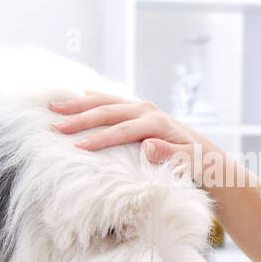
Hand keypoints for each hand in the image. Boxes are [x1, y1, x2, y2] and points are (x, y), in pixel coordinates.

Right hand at [48, 90, 214, 179]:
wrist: (205, 154)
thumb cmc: (197, 163)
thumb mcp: (191, 163)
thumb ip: (171, 155)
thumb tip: (147, 146)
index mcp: (157, 124)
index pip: (122, 131)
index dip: (100, 138)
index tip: (79, 147)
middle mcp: (147, 111)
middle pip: (108, 111)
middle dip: (80, 118)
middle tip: (56, 125)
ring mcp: (141, 108)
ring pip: (105, 102)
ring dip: (79, 104)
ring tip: (55, 106)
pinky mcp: (136, 111)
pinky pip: (110, 101)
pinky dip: (91, 98)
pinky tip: (74, 98)